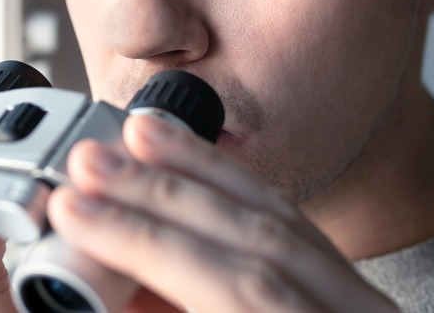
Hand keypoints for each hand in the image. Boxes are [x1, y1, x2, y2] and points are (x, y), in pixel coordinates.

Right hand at [47, 114, 398, 312]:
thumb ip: (141, 312)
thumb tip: (78, 273)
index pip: (234, 290)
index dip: (143, 242)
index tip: (75, 209)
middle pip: (255, 242)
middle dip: (160, 196)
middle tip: (92, 162)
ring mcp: (358, 305)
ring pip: (278, 217)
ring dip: (196, 170)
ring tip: (136, 137)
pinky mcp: (346, 285)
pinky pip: (287, 217)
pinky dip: (230, 180)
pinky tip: (190, 158)